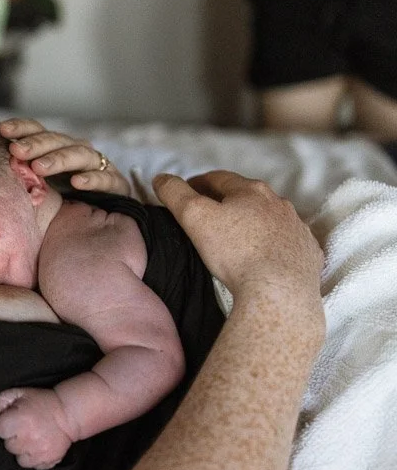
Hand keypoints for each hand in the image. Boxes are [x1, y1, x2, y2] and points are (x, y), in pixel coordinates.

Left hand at [0, 118, 130, 195]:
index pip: (38, 131)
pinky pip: (106, 179)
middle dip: (36, 144)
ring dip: (59, 159)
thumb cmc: (59, 200)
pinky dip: (92, 179)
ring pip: (79, 155)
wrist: (99, 217)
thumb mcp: (37, 185)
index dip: (22, 128)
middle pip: (57, 141)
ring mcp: (97, 165)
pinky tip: (77, 182)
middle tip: (17, 151)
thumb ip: (20, 173)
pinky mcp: (116, 183)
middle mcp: (76, 150)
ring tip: (40, 167)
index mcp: (56, 147)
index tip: (2, 129)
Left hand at [0, 386, 74, 469]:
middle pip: (9, 445)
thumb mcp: (19, 393)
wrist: (68, 414)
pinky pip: (34, 466)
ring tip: (32, 438)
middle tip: (25, 429)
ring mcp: (39, 451)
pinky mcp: (48, 460)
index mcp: (20, 419)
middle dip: (14, 438)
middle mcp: (29, 437)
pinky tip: (39, 447)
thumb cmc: (42, 402)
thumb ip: (1, 401)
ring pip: (20, 459)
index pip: (0, 430)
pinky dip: (35, 459)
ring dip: (24, 450)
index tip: (13, 421)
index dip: (5, 424)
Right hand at [152, 170, 323, 298]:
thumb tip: (160, 178)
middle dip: (227, 201)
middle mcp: (279, 204)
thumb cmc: (235, 252)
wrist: (281, 291)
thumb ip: (175, 194)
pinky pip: (288, 242)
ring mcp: (297, 228)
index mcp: (251, 191)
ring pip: (270, 218)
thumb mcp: (194, 217)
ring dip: (253, 221)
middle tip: (209, 214)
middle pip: (247, 196)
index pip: (219, 178)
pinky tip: (264, 257)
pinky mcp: (308, 253)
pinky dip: (274, 244)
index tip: (187, 192)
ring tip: (236, 237)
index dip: (199, 183)